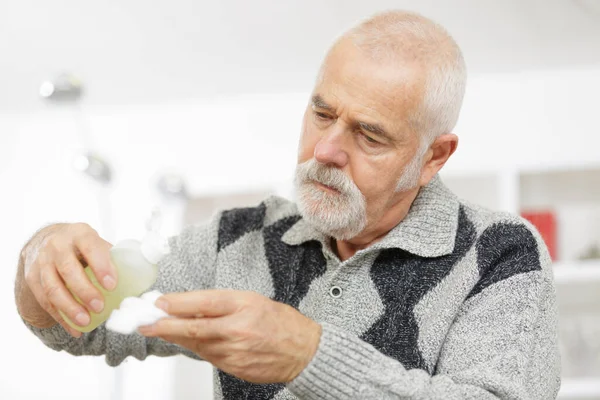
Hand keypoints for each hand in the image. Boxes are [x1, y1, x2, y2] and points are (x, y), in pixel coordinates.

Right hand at [19, 223, 115, 336]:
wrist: (48, 240)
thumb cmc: (82, 245)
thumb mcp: (96, 242)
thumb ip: (113, 257)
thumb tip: (140, 280)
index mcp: (80, 234)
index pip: (90, 247)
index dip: (101, 266)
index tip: (112, 284)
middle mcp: (57, 245)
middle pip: (69, 270)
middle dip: (84, 291)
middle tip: (100, 307)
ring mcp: (41, 262)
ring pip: (53, 288)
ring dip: (70, 308)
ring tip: (86, 321)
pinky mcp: (32, 278)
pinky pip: (45, 301)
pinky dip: (61, 317)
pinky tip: (75, 329)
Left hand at [138, 290, 321, 383]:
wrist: (304, 352)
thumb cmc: (281, 323)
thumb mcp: (254, 301)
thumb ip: (223, 303)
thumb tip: (191, 305)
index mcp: (244, 306)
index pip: (203, 302)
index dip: (177, 303)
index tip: (159, 302)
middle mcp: (237, 329)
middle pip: (192, 327)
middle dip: (164, 325)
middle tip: (145, 322)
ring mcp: (234, 352)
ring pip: (196, 344)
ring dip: (176, 337)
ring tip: (161, 329)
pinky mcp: (234, 368)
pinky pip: (208, 357)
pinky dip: (196, 348)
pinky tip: (189, 341)